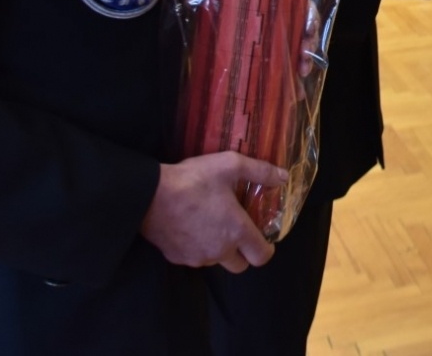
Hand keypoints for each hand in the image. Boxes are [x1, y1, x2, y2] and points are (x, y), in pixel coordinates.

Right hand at [141, 153, 285, 271]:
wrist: (148, 196)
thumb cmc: (193, 180)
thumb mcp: (230, 165)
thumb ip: (260, 171)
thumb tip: (283, 177)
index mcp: (236, 232)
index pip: (261, 256)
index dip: (266, 249)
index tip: (264, 238)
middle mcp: (218, 251)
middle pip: (240, 265)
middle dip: (243, 253)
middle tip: (239, 231)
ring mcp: (196, 258)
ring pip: (216, 262)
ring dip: (220, 250)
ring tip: (214, 225)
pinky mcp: (177, 258)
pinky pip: (195, 258)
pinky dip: (198, 248)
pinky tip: (193, 227)